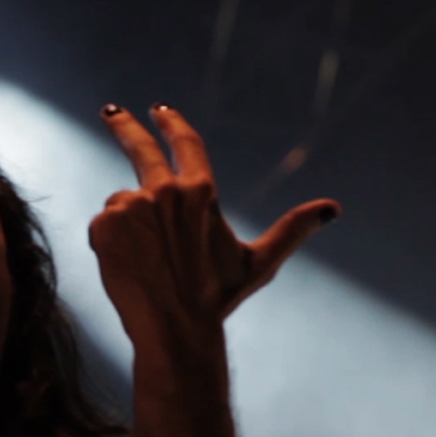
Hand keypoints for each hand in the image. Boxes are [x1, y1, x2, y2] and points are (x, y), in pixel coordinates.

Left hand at [89, 103, 338, 361]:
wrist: (174, 327)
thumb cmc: (216, 299)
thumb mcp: (259, 264)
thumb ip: (292, 231)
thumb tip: (332, 209)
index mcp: (201, 192)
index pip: (186, 144)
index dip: (172, 124)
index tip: (159, 109)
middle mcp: (165, 191)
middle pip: (140, 148)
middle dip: (124, 124)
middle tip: (112, 110)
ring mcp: (132, 205)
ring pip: (122, 205)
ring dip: (128, 226)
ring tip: (145, 262)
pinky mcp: (105, 224)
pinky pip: (103, 226)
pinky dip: (109, 242)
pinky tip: (125, 266)